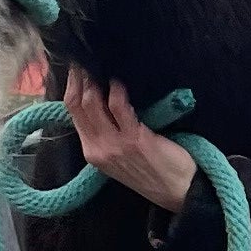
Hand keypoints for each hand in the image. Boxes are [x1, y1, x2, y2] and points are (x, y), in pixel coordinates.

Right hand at [64, 77, 197, 212]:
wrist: (178, 191)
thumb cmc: (151, 170)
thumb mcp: (119, 156)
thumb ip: (107, 133)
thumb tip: (102, 99)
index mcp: (92, 152)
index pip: (72, 113)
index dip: (72, 86)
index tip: (77, 68)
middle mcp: (98, 148)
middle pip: (77, 105)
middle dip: (79, 78)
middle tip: (86, 59)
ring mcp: (114, 145)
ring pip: (92, 103)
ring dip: (95, 80)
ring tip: (101, 65)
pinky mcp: (134, 139)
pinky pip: (119, 106)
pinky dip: (118, 90)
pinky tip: (120, 81)